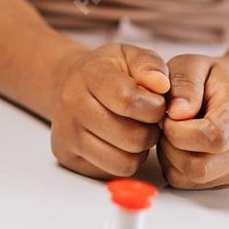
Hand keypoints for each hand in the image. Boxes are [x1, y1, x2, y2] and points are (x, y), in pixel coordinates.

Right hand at [50, 43, 168, 179]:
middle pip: (132, 137)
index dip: (155, 108)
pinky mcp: (67, 156)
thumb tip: (161, 85)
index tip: (157, 104)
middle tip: (146, 121)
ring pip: (125, 161)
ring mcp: (66, 132)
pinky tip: (119, 143)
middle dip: (150, 131)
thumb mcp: (131, 56)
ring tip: (133, 131)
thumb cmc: (109, 72)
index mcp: (90, 74)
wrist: (70, 84)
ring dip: (138, 150)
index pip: (129, 101)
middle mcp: (72, 103)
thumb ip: (150, 65)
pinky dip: (124, 161)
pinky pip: (113, 172)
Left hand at [158, 55, 228, 188]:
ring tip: (173, 133)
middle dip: (172, 147)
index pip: (213, 137)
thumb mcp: (193, 65)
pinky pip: (190, 184)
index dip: (179, 130)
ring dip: (171, 158)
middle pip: (201, 167)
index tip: (169, 114)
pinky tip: (180, 145)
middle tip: (167, 125)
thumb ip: (184, 84)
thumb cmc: (211, 78)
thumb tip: (177, 113)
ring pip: (193, 179)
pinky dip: (175, 167)